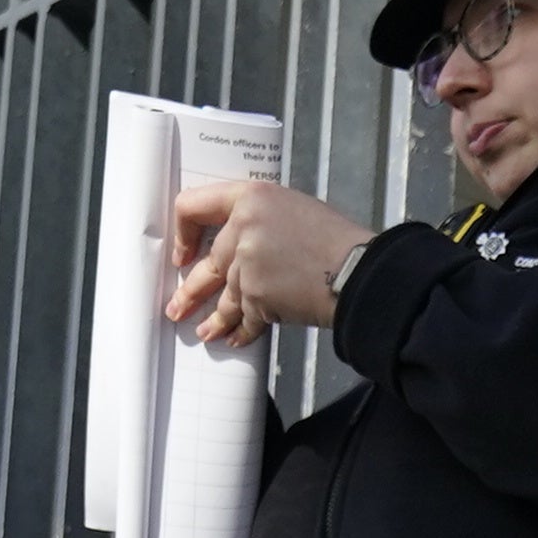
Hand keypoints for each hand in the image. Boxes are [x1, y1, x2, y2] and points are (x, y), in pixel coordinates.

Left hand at [170, 181, 375, 349]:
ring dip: (214, 320)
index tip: (183, 254)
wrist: (359, 271)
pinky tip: (235, 339)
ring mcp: (247, 265)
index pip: (193, 206)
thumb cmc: (335, 241)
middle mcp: (242, 228)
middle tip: (178, 307)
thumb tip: (237, 247)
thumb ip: (259, 221)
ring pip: (224, 298)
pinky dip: (241, 332)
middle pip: (206, 264)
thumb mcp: (294, 210)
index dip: (182, 233)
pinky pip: (243, 318)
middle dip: (190, 292)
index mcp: (251, 197)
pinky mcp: (257, 296)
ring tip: (204, 332)